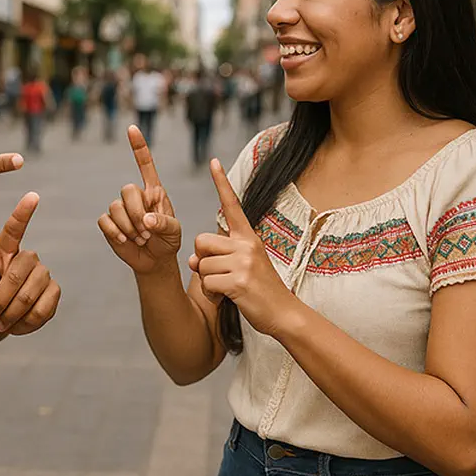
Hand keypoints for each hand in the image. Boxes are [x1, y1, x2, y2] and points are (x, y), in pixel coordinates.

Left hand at [0, 192, 60, 334]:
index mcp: (4, 251)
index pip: (14, 229)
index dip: (23, 213)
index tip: (33, 195)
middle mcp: (27, 258)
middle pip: (19, 272)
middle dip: (2, 300)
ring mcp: (43, 274)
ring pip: (31, 294)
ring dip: (12, 315)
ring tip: (0, 323)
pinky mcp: (53, 292)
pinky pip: (44, 309)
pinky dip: (27, 323)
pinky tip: (16, 325)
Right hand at [97, 126, 181, 275]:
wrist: (155, 261)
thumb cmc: (167, 242)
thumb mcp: (174, 232)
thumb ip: (163, 223)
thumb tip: (145, 220)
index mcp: (154, 191)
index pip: (145, 165)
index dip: (138, 146)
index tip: (132, 128)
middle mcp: (136, 196)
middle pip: (126, 190)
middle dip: (136, 212)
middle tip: (147, 232)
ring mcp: (121, 209)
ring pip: (115, 207)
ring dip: (128, 227)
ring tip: (141, 238)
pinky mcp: (110, 224)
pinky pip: (104, 221)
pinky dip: (115, 233)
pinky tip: (125, 240)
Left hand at [189, 158, 290, 335]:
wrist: (283, 314)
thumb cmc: (260, 290)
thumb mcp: (242, 266)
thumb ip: (217, 257)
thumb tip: (191, 260)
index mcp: (249, 237)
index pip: (232, 206)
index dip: (221, 183)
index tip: (213, 161)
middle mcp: (247, 245)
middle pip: (201, 241)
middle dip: (202, 260)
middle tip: (221, 274)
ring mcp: (244, 262)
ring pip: (201, 265)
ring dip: (208, 281)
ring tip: (229, 288)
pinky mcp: (238, 282)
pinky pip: (207, 283)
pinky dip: (212, 294)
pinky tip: (227, 298)